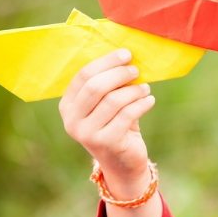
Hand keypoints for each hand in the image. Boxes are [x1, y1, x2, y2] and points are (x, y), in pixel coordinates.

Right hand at [59, 49, 155, 188]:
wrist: (123, 162)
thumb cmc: (116, 125)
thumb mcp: (107, 104)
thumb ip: (110, 84)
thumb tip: (126, 56)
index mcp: (67, 106)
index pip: (83, 76)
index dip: (106, 62)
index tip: (126, 54)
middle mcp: (72, 120)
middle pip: (96, 86)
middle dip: (119, 74)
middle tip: (136, 69)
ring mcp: (87, 134)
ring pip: (113, 100)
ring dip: (133, 90)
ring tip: (146, 88)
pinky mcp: (106, 142)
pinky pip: (127, 115)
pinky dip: (141, 104)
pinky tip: (150, 100)